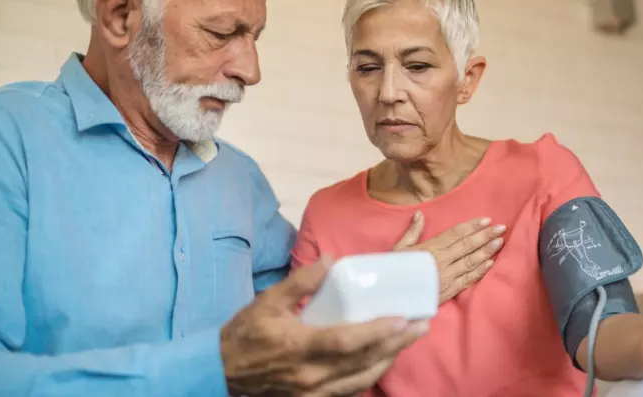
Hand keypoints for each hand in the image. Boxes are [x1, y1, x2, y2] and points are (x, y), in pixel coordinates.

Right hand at [220, 256, 427, 396]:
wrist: (222, 370)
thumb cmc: (246, 332)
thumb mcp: (269, 300)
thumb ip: (301, 281)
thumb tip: (330, 260)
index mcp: (300, 347)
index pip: (347, 342)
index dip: (377, 332)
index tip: (403, 319)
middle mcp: (310, 374)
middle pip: (363, 362)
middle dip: (396, 344)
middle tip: (420, 325)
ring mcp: (312, 391)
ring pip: (361, 380)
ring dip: (389, 360)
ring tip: (409, 339)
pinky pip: (349, 391)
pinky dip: (370, 375)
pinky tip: (384, 361)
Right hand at [393, 211, 505, 304]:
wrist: (392, 299)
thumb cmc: (394, 271)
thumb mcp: (399, 249)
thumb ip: (413, 232)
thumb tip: (420, 214)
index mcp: (430, 248)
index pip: (456, 234)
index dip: (472, 226)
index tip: (486, 220)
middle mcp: (442, 261)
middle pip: (467, 245)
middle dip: (485, 236)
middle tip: (502, 228)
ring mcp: (447, 276)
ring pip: (471, 261)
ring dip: (487, 251)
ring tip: (499, 242)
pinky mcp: (449, 291)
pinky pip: (468, 279)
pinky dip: (480, 271)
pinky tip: (490, 263)